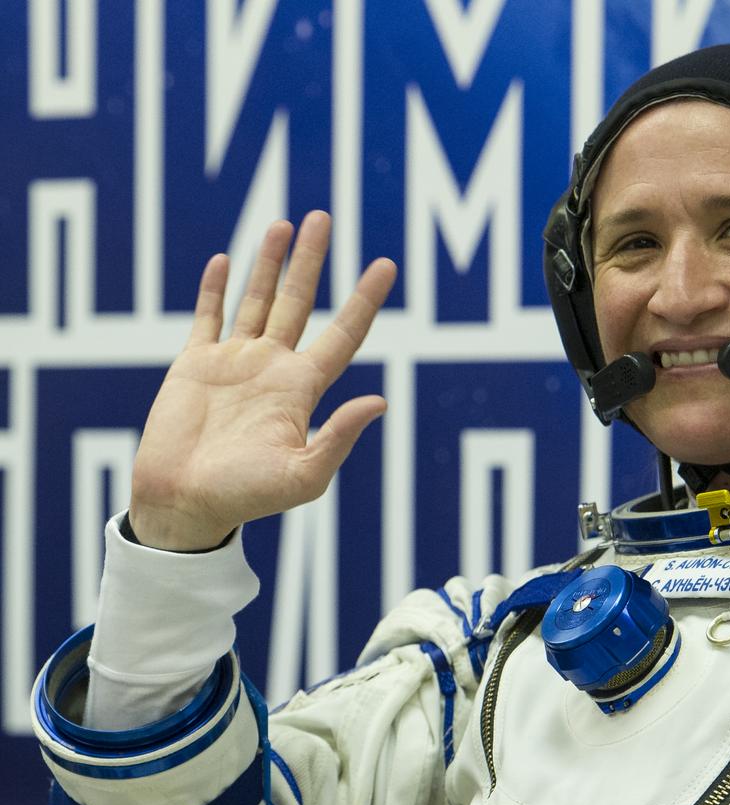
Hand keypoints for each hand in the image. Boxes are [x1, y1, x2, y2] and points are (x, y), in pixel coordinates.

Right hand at [128, 211, 396, 549]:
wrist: (185, 505)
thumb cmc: (246, 498)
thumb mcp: (304, 475)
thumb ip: (339, 437)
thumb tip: (381, 402)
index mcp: (302, 389)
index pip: (343, 333)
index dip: (365, 300)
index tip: (386, 265)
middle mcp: (273, 368)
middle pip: (300, 302)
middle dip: (312, 261)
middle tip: (324, 216)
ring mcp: (234, 362)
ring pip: (257, 299)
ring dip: (269, 262)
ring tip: (284, 224)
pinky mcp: (195, 364)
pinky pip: (208, 317)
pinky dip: (214, 288)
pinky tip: (225, 259)